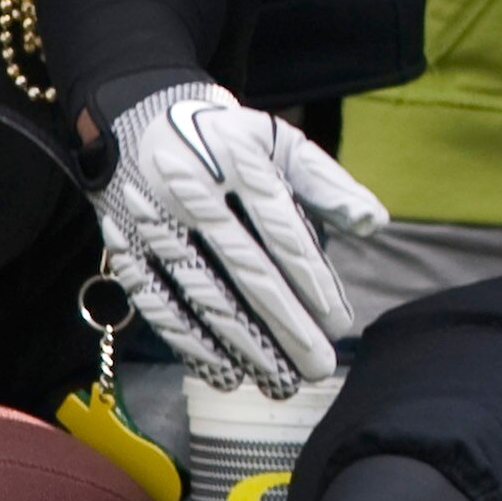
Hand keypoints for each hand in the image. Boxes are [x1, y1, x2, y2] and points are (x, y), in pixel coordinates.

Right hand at [94, 79, 391, 391]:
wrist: (138, 117)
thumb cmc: (227, 140)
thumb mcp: (280, 142)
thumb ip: (329, 184)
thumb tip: (374, 223)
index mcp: (239, 163)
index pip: (282, 232)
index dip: (312, 281)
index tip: (339, 323)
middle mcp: (195, 193)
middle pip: (247, 270)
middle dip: (286, 325)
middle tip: (318, 368)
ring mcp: (155, 222)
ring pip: (204, 295)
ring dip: (244, 345)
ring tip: (281, 382)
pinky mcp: (126, 248)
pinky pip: (159, 304)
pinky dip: (191, 344)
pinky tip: (225, 373)